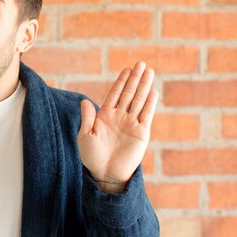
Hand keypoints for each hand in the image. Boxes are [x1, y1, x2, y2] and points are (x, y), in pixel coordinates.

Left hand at [77, 61, 157, 192]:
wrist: (105, 173)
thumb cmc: (92, 156)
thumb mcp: (86, 135)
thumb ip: (87, 118)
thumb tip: (84, 101)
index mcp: (105, 116)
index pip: (115, 94)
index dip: (121, 81)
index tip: (127, 69)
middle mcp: (119, 117)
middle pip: (128, 93)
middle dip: (135, 79)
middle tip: (141, 63)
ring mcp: (131, 124)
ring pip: (138, 100)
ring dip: (144, 86)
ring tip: (149, 71)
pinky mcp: (141, 133)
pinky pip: (146, 115)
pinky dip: (149, 103)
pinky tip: (153, 91)